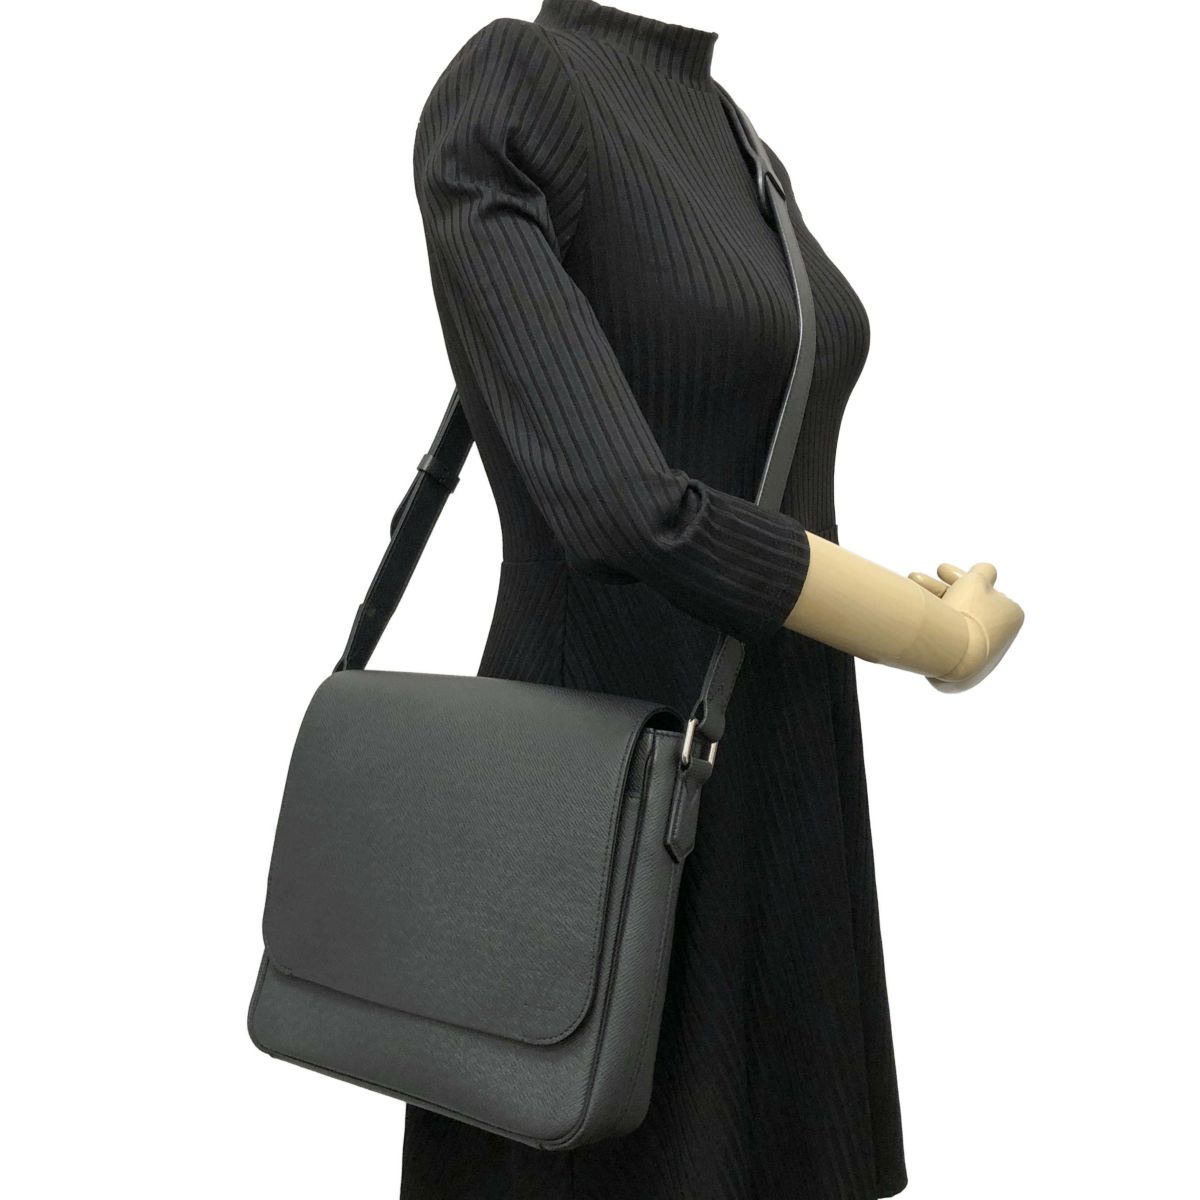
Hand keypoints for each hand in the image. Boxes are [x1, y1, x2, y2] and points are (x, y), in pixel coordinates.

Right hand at [908, 562, 1024, 692]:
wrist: (954, 653)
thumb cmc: (968, 612)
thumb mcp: (975, 580)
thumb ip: (983, 572)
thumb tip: (985, 571)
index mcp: (1011, 615)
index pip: (984, 591)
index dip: (959, 579)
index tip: (939, 570)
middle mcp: (998, 639)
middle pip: (964, 606)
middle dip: (940, 590)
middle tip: (916, 578)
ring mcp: (979, 658)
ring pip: (950, 624)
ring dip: (930, 604)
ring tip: (907, 591)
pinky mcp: (957, 674)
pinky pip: (942, 645)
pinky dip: (930, 627)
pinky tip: (913, 615)